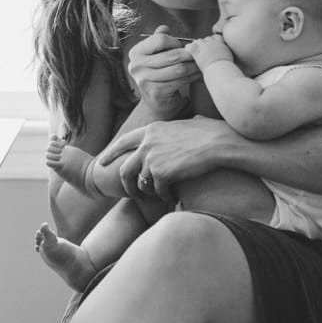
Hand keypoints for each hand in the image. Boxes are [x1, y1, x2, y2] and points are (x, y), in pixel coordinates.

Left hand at [96, 115, 239, 200]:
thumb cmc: (210, 132)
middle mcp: (147, 144)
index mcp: (151, 130)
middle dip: (126, 184)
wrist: (219, 142)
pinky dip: (165, 197)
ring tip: (158, 196)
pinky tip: (173, 198)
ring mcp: (152, 159)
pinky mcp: (161, 173)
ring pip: (141, 183)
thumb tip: (188, 124)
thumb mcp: (184, 124)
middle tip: (131, 193)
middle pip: (125, 169)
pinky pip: (157, 191)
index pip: (123, 142)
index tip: (102, 162)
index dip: (111, 154)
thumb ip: (173, 131)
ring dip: (149, 192)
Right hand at [128, 26, 199, 117]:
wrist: (156, 102)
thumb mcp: (156, 56)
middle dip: (190, 54)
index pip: (160, 39)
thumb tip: (164, 27)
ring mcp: (144, 80)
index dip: (176, 42)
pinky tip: (198, 75)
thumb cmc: (159, 75)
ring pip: (178, 69)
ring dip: (194, 66)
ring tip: (202, 64)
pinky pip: (180, 81)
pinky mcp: (156, 92)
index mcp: (136, 52)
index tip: (184, 46)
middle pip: (171, 55)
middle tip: (201, 54)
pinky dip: (192, 77)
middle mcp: (136, 66)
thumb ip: (158, 41)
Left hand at [186, 34, 232, 69]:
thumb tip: (227, 55)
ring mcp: (204, 46)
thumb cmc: (227, 68)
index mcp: (221, 43)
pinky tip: (190, 52)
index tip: (213, 48)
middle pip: (207, 38)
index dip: (214, 42)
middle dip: (206, 44)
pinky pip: (189, 46)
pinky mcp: (197, 51)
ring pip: (198, 41)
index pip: (216, 37)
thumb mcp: (231, 58)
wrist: (220, 71)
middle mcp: (212, 42)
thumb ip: (227, 53)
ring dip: (198, 46)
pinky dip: (189, 49)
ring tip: (198, 53)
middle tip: (205, 52)